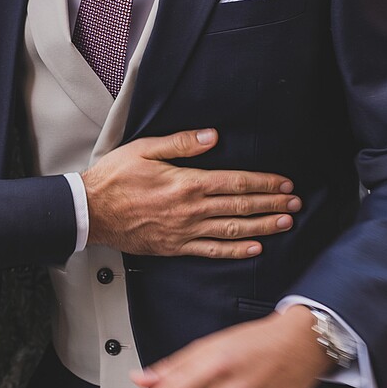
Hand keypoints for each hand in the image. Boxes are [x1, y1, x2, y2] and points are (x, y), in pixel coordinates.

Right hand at [82, 128, 298, 257]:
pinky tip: (254, 249)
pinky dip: (235, 251)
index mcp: (187, 183)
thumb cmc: (114, 179)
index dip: (263, 183)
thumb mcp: (145, 149)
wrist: (90, 211)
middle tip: (296, 203)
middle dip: (272, 204)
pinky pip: (212, 251)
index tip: (284, 182)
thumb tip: (212, 136)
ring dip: (263, 226)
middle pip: (240, 206)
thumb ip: (181, 143)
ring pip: (232, 230)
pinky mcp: (175, 247)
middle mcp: (191, 210)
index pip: (235, 183)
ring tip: (286, 223)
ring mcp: (184, 231)